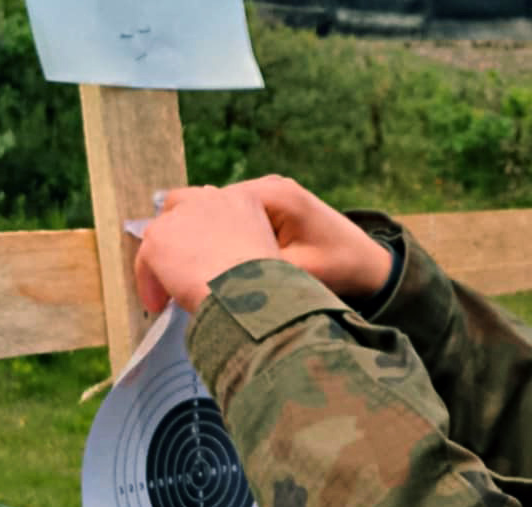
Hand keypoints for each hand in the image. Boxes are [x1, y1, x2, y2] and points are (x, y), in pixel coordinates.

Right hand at [133, 177, 393, 315]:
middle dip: (174, 245)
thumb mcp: (298, 275)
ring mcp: (261, 198)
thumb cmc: (342, 267)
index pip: (198, 210)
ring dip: (189, 248)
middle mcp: (260, 188)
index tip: (160, 293)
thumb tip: (205, 288)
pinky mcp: (264, 212)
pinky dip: (207, 245)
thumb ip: (253, 272)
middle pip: (192, 206)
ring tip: (179, 284)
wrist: (371, 264)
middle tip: (163, 288)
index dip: (172, 249)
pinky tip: (205, 275)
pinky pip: (222, 223)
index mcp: (267, 195)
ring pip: (203, 216)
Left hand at [134, 184, 282, 314]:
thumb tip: (221, 266)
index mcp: (242, 201)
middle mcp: (210, 199)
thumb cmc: (266, 288)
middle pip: (179, 205)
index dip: (205, 230)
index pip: (212, 205)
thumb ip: (241, 248)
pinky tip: (159, 305)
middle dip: (177, 233)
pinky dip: (149, 282)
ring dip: (165, 261)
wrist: (250, 296)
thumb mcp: (265, 256)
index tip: (207, 255)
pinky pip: (146, 259)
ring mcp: (181, 216)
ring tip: (170, 293)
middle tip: (180, 265)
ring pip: (161, 234)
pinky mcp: (159, 237)